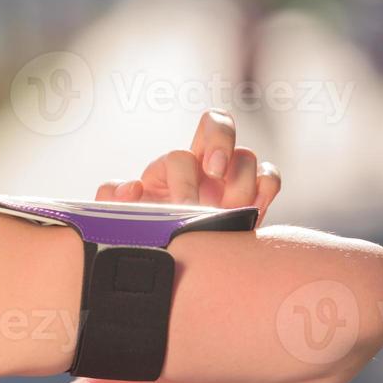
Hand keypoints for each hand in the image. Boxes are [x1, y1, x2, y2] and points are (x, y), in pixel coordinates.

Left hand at [93, 109, 281, 220]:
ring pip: (246, 155)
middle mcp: (203, 165)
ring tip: (230, 212)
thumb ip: (112, 199)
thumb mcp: (124, 218)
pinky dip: (266, 187)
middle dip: (220, 142)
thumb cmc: (150, 234)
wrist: (176, 259)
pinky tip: (254, 209)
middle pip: (218, 123)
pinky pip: (269, 176)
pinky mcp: (255, 194)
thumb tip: (130, 188)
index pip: (179, 156)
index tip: (184, 207)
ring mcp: (231, 176)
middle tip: (214, 173)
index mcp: (170, 168)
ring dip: (240, 183)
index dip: (183, 178)